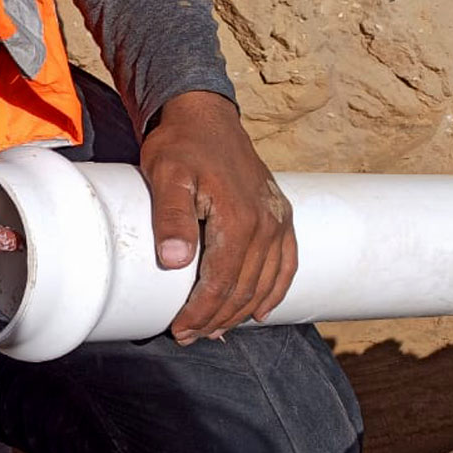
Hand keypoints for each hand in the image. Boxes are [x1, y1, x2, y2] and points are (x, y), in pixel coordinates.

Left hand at [142, 91, 296, 343]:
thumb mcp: (166, 175)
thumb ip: (171, 217)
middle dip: (218, 318)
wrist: (205, 115)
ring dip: (242, 311)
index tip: (180, 330)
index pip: (222, 282)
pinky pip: (286, 263)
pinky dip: (274, 291)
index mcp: (240, 219)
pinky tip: (260, 309)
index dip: (201, 312)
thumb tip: (174, 261)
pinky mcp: (280, 215)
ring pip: (266, 281)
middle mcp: (267, 224)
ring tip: (215, 330)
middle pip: (245, 288)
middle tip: (190, 336)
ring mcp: (278, 220)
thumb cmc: (180, 145)